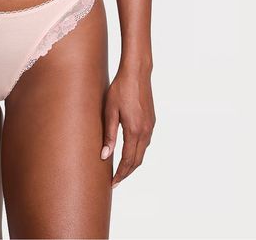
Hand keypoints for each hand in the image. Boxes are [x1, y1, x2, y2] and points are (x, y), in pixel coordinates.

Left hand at [100, 66, 155, 188]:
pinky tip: (128, 151)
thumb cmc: (120, 89)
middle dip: (126, 173)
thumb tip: (105, 156)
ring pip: (142, 152)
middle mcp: (145, 131)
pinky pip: (145, 142)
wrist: (137, 73)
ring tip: (120, 169)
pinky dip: (137, 152)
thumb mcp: (110, 110)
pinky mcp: (151, 121)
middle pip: (137, 161)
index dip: (120, 174)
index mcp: (134, 130)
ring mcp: (150, 126)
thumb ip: (109, 134)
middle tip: (115, 181)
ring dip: (132, 163)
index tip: (112, 183)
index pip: (127, 160)